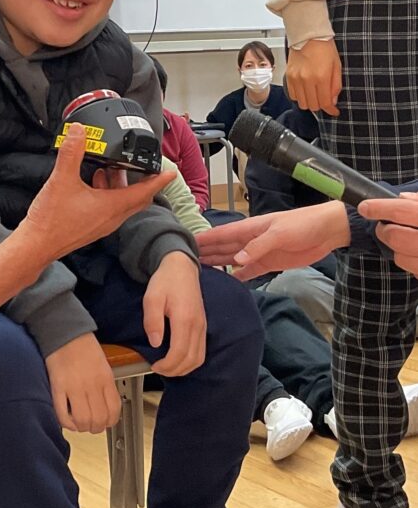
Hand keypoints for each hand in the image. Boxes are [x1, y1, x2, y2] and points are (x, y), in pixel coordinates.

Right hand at [23, 125, 175, 262]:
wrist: (36, 245)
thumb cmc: (51, 219)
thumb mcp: (61, 180)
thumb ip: (72, 153)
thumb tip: (79, 131)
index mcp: (111, 207)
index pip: (144, 192)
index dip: (159, 181)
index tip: (171, 172)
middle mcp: (112, 218)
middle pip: (137, 199)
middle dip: (142, 181)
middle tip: (143, 164)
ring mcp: (102, 224)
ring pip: (123, 203)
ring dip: (122, 185)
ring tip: (112, 166)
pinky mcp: (92, 225)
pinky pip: (110, 207)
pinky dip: (109, 193)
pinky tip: (94, 180)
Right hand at [46, 334, 120, 432]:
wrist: (64, 331)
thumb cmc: (82, 346)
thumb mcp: (103, 364)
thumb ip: (105, 386)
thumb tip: (105, 407)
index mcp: (105, 378)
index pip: (114, 411)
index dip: (109, 422)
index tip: (104, 421)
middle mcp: (92, 384)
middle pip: (98, 419)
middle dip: (94, 427)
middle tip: (89, 424)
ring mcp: (74, 387)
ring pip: (82, 420)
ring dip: (80, 427)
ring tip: (77, 422)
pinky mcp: (58, 387)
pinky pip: (62, 414)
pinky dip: (65, 422)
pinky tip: (66, 419)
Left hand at [144, 252, 205, 375]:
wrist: (181, 267)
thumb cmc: (165, 281)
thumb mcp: (152, 297)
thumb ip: (153, 321)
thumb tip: (155, 343)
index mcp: (184, 319)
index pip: (179, 352)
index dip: (167, 365)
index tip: (155, 366)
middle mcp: (197, 325)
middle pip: (191, 359)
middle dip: (174, 370)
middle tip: (159, 370)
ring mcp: (202, 326)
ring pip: (199, 358)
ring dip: (184, 368)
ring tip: (168, 368)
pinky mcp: (203, 326)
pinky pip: (201, 351)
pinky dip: (191, 361)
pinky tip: (179, 360)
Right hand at [196, 202, 349, 279]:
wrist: (327, 231)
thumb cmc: (303, 224)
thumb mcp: (280, 233)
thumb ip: (258, 246)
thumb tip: (236, 261)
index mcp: (248, 229)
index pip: (220, 234)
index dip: (202, 239)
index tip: (182, 245)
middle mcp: (248, 240)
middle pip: (221, 248)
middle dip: (203, 253)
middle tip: (181, 263)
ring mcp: (257, 252)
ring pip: (230, 259)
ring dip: (215, 264)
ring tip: (197, 272)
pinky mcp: (268, 264)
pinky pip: (247, 272)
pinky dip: (235, 276)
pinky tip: (225, 282)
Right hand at [286, 39, 341, 115]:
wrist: (308, 36)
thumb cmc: (324, 47)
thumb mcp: (337, 66)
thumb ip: (335, 85)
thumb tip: (332, 101)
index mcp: (321, 77)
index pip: (325, 103)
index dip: (330, 110)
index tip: (334, 111)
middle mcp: (307, 80)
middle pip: (313, 106)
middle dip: (321, 105)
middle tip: (325, 100)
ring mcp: (296, 79)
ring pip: (302, 103)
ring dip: (310, 102)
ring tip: (314, 95)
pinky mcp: (289, 77)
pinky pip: (293, 95)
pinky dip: (300, 96)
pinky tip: (305, 90)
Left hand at [360, 193, 417, 274]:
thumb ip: (417, 202)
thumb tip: (401, 197)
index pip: (403, 210)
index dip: (380, 208)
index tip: (364, 207)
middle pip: (395, 236)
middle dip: (384, 231)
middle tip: (384, 228)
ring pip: (400, 258)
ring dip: (396, 249)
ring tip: (404, 241)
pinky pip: (412, 271)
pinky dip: (409, 262)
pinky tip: (414, 254)